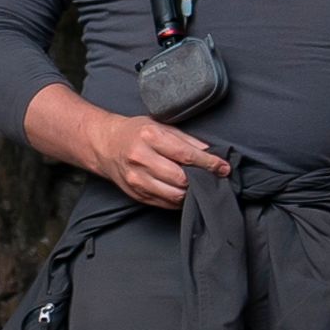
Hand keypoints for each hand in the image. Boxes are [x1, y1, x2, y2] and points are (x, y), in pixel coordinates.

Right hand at [45, 88, 235, 211]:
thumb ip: (186, 139)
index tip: (223, 168)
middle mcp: (141, 159)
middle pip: (181, 178)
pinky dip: (179, 199)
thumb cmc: (136, 132)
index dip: (209, 164)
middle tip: (213, 177)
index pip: (186, 155)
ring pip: (174, 195)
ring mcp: (137, 179)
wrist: (105, 145)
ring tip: (198, 184)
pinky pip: (165, 203)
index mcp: (150, 137)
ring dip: (191, 192)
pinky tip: (184, 191)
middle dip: (201, 179)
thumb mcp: (160, 125)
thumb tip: (210, 154)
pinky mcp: (136, 194)